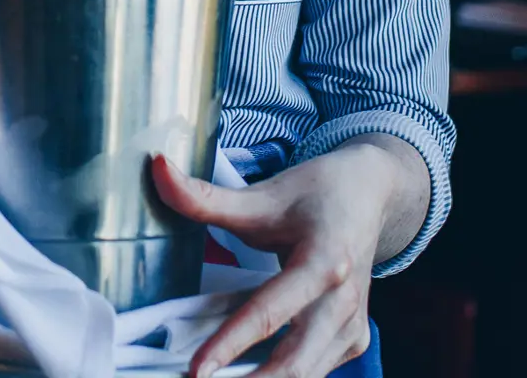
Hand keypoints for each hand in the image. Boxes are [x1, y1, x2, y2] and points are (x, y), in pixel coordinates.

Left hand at [152, 137, 424, 377]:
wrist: (369, 193)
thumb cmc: (316, 193)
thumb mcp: (263, 193)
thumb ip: (206, 196)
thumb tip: (157, 169)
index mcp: (325, 260)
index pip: (272, 312)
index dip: (230, 344)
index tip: (196, 370)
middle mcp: (344, 301)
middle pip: (294, 363)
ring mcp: (353, 327)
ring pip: (306, 377)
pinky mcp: (352, 341)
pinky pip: (313, 372)